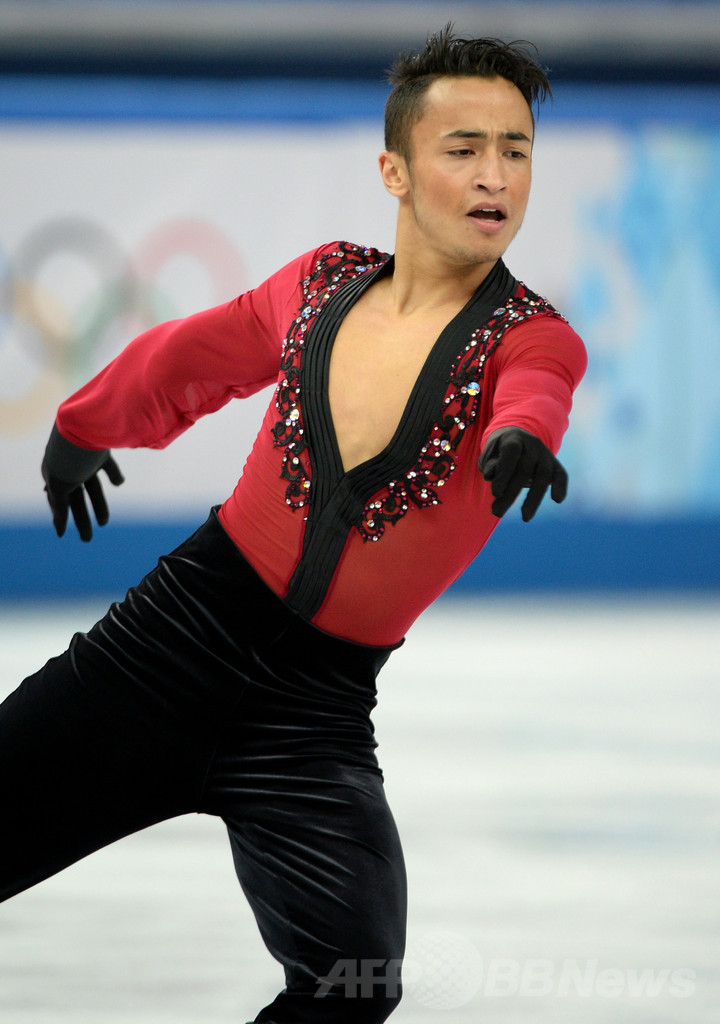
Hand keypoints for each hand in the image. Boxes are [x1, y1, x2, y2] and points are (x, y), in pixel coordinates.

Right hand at [41, 425, 124, 540]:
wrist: (85, 424)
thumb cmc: (68, 456)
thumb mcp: (59, 485)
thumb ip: (58, 506)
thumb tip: (59, 528)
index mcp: (55, 474)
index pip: (58, 501)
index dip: (60, 517)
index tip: (62, 534)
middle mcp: (69, 467)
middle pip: (76, 498)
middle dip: (81, 519)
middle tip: (87, 540)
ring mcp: (85, 459)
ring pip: (93, 486)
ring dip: (98, 505)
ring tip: (104, 524)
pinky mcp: (101, 450)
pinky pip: (107, 466)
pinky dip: (114, 476)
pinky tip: (119, 484)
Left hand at [478, 426, 567, 521]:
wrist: (515, 441)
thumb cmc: (498, 454)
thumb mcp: (489, 456)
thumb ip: (490, 465)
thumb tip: (490, 476)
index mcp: (513, 439)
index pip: (511, 452)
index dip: (504, 472)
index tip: (495, 493)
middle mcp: (532, 444)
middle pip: (524, 470)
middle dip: (511, 494)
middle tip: (497, 513)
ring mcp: (545, 454)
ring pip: (543, 476)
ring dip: (534, 499)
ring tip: (525, 518)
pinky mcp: (555, 464)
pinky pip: (561, 475)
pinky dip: (561, 487)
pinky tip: (557, 500)